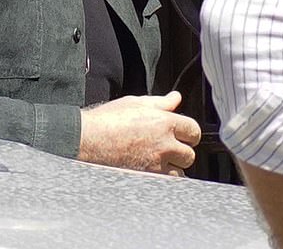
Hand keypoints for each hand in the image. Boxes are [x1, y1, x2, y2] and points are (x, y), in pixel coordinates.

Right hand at [78, 91, 200, 174]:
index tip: (182, 133)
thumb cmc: (108, 119)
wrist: (88, 140)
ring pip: (180, 173)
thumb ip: (160, 102)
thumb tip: (176, 98)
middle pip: (189, 155)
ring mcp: (156, 165)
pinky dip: (161, 179)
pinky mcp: (147, 180)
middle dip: (180, 151)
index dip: (188, 132)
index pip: (194, 131)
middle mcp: (164, 144)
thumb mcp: (135, 103)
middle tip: (166, 147)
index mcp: (163, 122)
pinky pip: (166, 184)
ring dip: (172, 168)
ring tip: (155, 160)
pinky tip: (149, 170)